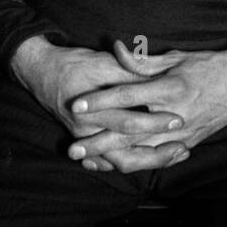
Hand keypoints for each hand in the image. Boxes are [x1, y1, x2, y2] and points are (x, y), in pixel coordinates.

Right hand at [9, 35, 186, 165]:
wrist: (42, 72)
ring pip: (120, 161)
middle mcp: (88, 130)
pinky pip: (110, 161)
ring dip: (149, 160)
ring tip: (176, 155)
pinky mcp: (86, 142)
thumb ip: (130, 74)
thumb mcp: (104, 63)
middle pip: (126, 152)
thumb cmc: (75, 64)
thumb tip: (158, 80)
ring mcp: (86, 139)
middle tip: (183, 147)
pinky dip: (133, 162)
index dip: (155, 122)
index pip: (129, 121)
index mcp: (93, 109)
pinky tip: (155, 160)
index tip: (178, 120)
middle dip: (157, 152)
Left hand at [65, 40, 226, 174]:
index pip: (128, 97)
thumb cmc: (208, 65)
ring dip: (112, 159)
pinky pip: (157, 159)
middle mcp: (175, 115)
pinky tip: (115, 166)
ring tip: (89, 162)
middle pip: (129, 133)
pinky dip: (135, 164)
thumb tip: (114, 49)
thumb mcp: (175, 58)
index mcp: (170, 89)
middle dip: (99, 142)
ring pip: (142, 154)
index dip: (100, 101)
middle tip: (73, 148)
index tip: (78, 105)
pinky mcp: (188, 144)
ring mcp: (182, 134)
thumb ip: (142, 61)